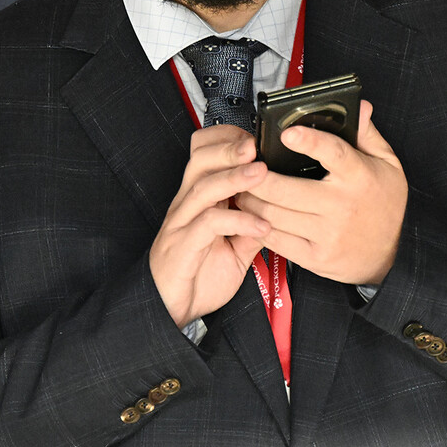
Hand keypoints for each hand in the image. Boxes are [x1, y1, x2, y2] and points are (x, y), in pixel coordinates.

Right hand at [149, 124, 271, 327]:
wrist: (169, 309)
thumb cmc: (198, 275)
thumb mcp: (235, 248)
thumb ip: (252, 226)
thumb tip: (277, 210)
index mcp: (199, 199)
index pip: (204, 153)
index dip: (226, 140)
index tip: (255, 138)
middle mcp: (187, 205)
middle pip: (200, 161)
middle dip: (229, 148)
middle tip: (255, 144)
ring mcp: (182, 224)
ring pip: (203, 188)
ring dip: (234, 177)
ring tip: (262, 172)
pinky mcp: (183, 246)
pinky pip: (208, 224)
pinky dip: (237, 221)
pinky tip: (261, 225)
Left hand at [234, 100, 406, 285]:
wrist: (390, 256)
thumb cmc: (384, 204)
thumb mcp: (387, 164)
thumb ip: (367, 134)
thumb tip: (359, 105)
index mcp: (359, 177)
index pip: (333, 154)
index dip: (309, 142)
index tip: (286, 133)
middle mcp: (342, 206)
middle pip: (286, 190)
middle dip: (255, 177)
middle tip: (242, 166)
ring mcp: (327, 234)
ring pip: (274, 215)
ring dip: (250, 200)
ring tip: (241, 188)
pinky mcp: (315, 257)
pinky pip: (276, 240)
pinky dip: (257, 225)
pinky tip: (251, 213)